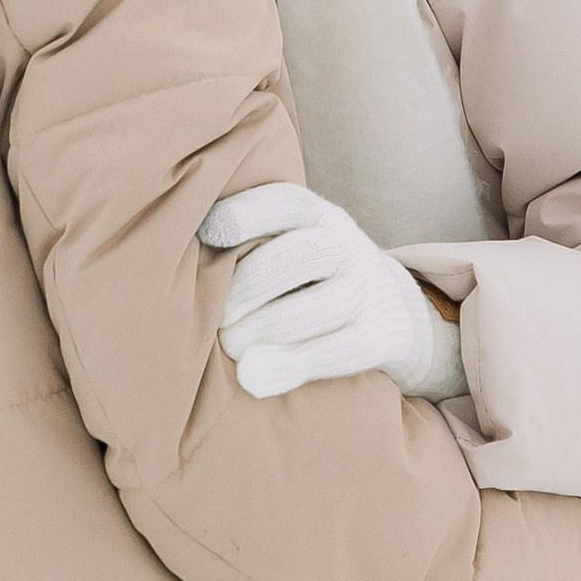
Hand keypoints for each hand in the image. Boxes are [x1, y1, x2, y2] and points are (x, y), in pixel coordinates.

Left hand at [198, 183, 466, 402]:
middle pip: (304, 253)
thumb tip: (187, 257)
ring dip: (267, 328)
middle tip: (218, 318)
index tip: (209, 232)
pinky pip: (339, 351)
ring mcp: (373, 290)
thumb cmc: (313, 283)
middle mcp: (352, 246)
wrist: (393, 315)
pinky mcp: (385, 335)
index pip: (289, 202)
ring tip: (231, 346)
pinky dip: (292, 366)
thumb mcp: (294, 250)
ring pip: (324, 304)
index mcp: (322, 218)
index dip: (248, 213)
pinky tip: (254, 377)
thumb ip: (249, 249)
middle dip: (251, 285)